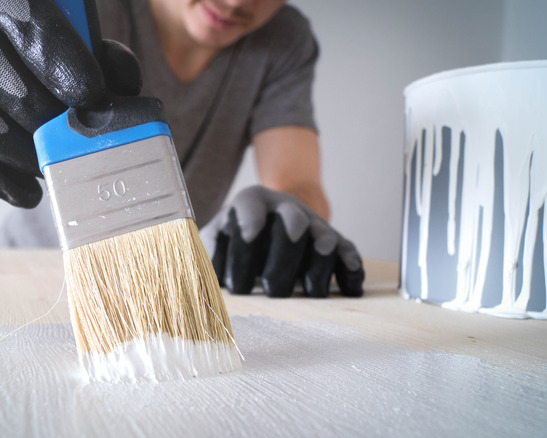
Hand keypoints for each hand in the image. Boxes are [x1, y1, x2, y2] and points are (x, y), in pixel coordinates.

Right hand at [0, 0, 141, 207]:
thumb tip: (114, 94)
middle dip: (31, 108)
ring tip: (45, 170)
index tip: (89, 95)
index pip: (15, 6)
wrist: (18, 94)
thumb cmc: (65, 71)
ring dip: (5, 146)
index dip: (52, 51)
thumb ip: (110, 69)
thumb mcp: (94, 59)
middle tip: (66, 140)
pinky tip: (21, 189)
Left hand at [200, 186, 364, 297]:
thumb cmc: (234, 242)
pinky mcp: (334, 243)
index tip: (248, 238)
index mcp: (251, 203)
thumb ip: (204, 255)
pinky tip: (350, 288)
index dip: (250, 222)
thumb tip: (196, 282)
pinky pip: (348, 253)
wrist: (270, 222)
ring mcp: (312, 226)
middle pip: (292, 224)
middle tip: (271, 288)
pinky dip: (350, 270)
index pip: (250, 206)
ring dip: (319, 265)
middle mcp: (285, 209)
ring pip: (323, 240)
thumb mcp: (215, 240)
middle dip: (283, 256)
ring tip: (312, 291)